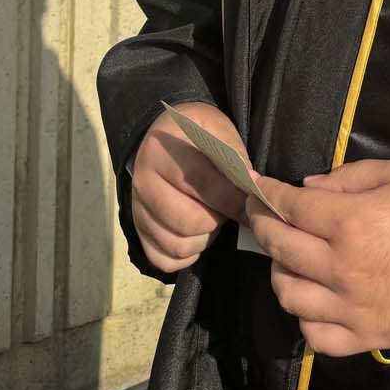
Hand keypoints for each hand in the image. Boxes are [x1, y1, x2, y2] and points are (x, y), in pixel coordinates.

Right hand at [131, 103, 248, 272]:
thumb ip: (234, 154)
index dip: (230, 197)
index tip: (252, 202)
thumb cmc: (199, 136)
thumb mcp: (217, 130)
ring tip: (214, 218)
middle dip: (218, 219)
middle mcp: (142, 183)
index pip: (199, 182)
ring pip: (178, 244)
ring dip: (205, 237)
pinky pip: (166, 260)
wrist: (169, 141)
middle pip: (187, 220)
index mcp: (160, 151)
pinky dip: (188, 255)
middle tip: (230, 208)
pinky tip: (199, 234)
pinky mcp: (140, 233)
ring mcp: (137, 211)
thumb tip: (250, 185)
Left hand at [245, 159, 389, 356]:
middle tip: (260, 216)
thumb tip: (306, 189)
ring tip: (287, 259)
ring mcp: (351, 308)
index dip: (266, 195)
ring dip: (279, 272)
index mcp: (351, 223)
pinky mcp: (365, 337)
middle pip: (280, 248)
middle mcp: (343, 268)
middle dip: (262, 226)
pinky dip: (304, 316)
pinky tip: (311, 298)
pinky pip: (315, 335)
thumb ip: (346, 178)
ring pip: (288, 295)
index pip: (289, 208)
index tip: (253, 189)